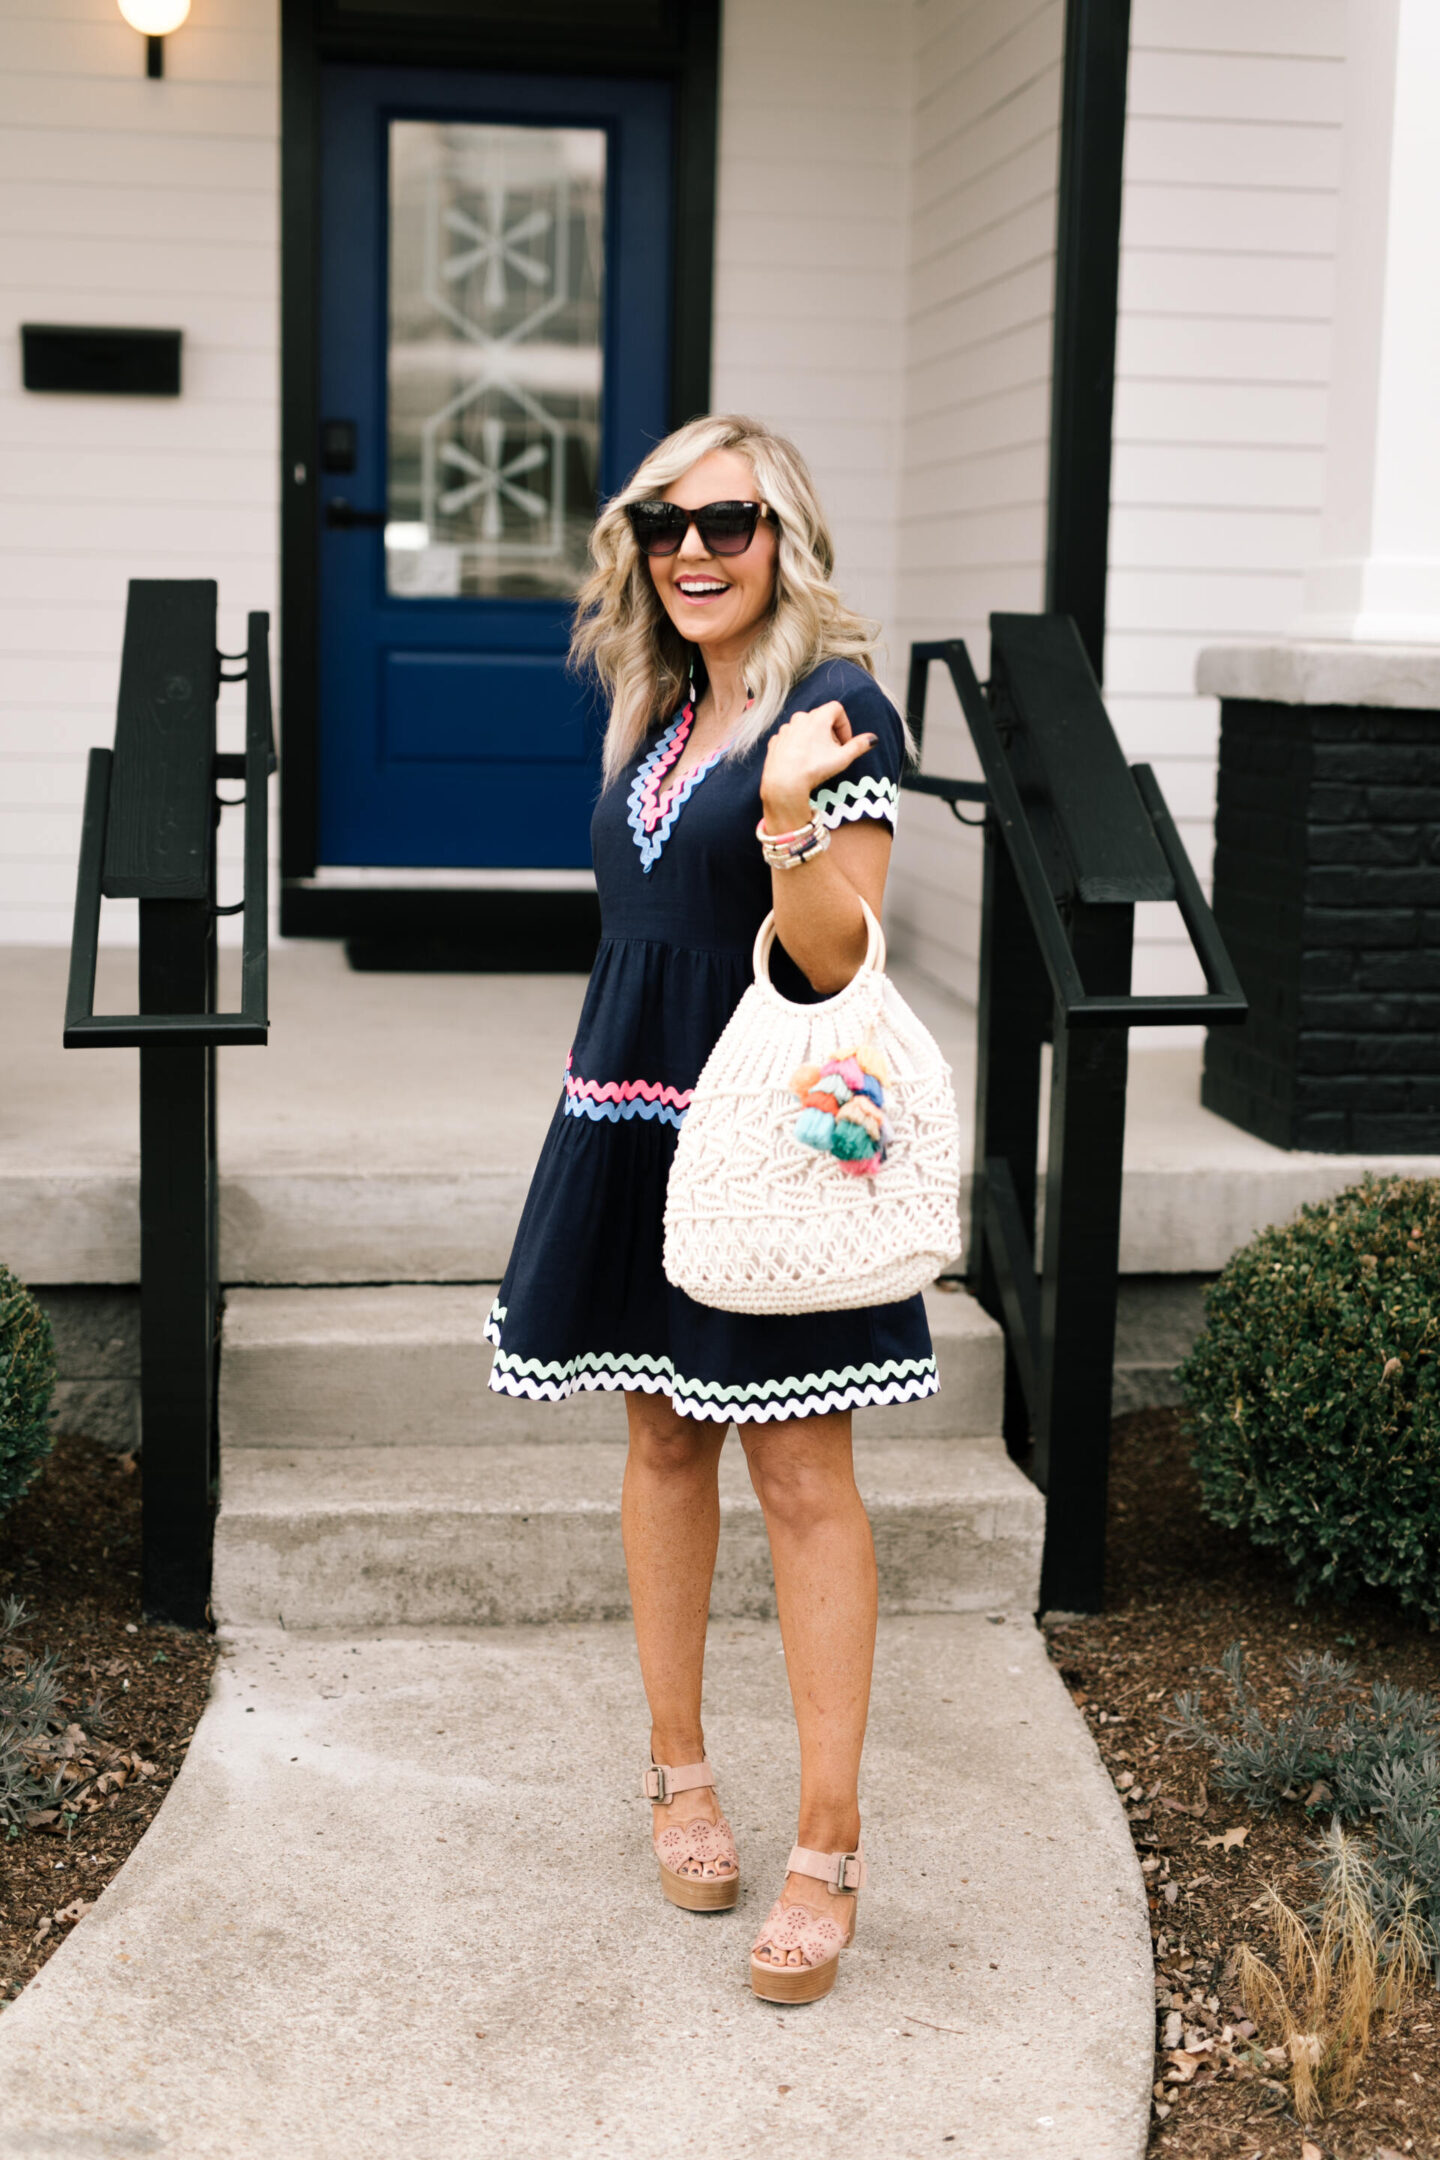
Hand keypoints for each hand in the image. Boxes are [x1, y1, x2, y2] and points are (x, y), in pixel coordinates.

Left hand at [760, 701, 876, 830]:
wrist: (784, 783)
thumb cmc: (814, 768)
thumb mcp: (843, 758)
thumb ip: (859, 746)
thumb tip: (873, 739)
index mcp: (818, 717)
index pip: (837, 709)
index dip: (845, 725)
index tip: (845, 743)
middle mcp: (800, 718)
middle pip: (820, 718)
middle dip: (830, 733)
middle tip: (834, 753)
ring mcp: (786, 729)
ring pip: (804, 728)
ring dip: (814, 739)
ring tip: (817, 758)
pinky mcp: (776, 741)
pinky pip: (791, 738)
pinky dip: (798, 746)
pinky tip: (802, 762)